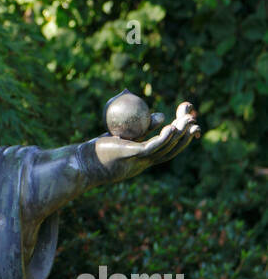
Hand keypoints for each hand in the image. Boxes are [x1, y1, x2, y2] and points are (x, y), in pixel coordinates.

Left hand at [83, 100, 200, 185]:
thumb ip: (141, 126)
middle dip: (186, 135)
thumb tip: (161, 115)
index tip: (190, 122)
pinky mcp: (131, 155)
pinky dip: (163, 138)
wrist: (83, 163)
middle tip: (195, 119)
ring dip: (179, 135)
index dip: (182, 137)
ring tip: (189, 121)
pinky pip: (152, 147)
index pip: (168, 148)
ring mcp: (139, 160)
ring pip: (165, 148)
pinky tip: (171, 127)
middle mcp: (145, 161)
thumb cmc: (100, 149)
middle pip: (171, 149)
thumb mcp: (124, 135)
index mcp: (144, 158)